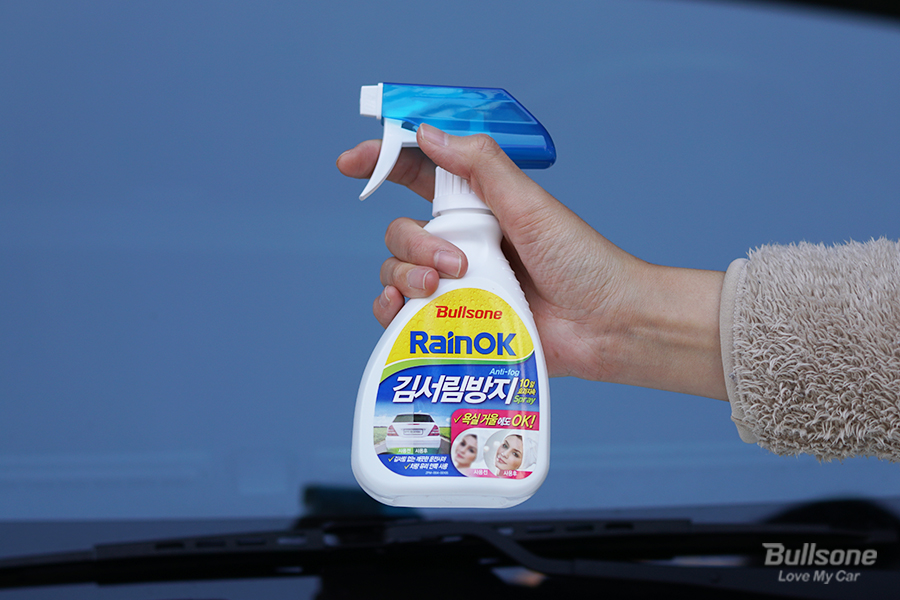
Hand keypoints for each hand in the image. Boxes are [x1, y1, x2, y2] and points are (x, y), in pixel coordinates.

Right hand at [337, 124, 726, 399]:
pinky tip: (405, 311)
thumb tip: (427, 132)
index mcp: (479, 207)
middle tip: (454, 260)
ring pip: (397, 271)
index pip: (420, 176)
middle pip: (401, 231)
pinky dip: (394, 310)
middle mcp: (463, 243)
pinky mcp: (456, 322)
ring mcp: (458, 284)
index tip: (351, 163)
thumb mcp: (530, 204)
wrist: (605, 326)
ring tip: (442, 287)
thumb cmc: (581, 262)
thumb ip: (480, 166)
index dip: (383, 163)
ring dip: (406, 275)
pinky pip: (403, 314)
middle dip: (413, 243)